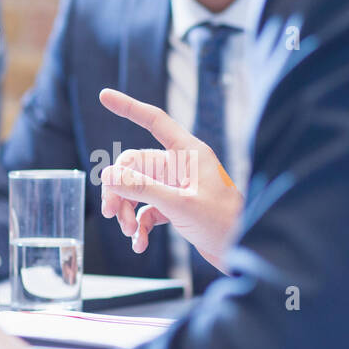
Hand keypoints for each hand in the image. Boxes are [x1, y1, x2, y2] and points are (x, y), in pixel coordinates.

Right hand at [98, 88, 243, 271]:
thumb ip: (142, 189)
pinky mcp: (176, 208)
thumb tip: (108, 175)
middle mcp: (181, 166)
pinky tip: (139, 244)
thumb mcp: (180, 205)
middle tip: (109, 212)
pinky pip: (147, 210)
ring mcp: (177, 187)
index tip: (104, 96)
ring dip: (127, 209)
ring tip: (128, 231)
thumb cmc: (223, 223)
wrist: (244, 252)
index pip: (155, 121)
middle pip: (135, 165)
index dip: (129, 107)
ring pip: (137, 188)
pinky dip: (139, 226)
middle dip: (119, 188)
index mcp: (188, 153)